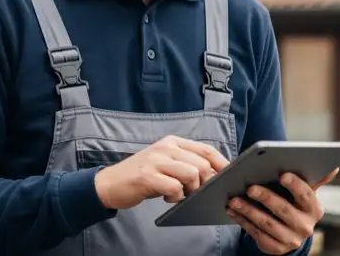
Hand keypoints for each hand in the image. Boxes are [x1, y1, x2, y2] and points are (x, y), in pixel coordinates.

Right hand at [94, 135, 229, 209]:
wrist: (111, 183)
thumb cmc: (143, 176)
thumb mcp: (166, 164)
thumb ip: (187, 164)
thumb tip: (214, 174)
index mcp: (172, 142)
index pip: (206, 150)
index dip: (221, 163)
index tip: (229, 176)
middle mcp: (165, 147)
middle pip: (202, 163)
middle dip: (204, 182)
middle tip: (194, 192)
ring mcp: (156, 160)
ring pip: (191, 174)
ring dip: (190, 190)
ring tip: (179, 194)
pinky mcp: (148, 176)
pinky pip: (174, 187)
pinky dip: (175, 197)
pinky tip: (166, 197)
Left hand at [226, 168, 337, 254]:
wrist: (289, 232)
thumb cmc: (293, 203)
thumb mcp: (304, 192)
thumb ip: (315, 179)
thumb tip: (333, 167)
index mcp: (314, 209)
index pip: (306, 195)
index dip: (295, 185)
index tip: (282, 174)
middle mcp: (305, 227)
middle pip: (284, 210)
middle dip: (266, 197)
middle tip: (250, 187)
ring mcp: (291, 239)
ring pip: (267, 224)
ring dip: (249, 211)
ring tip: (234, 199)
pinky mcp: (276, 248)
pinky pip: (256, 234)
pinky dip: (242, 221)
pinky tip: (232, 210)